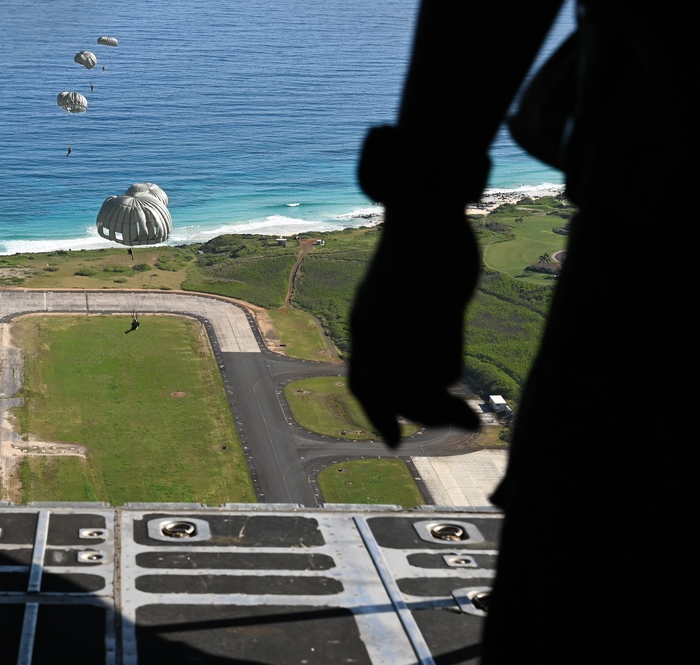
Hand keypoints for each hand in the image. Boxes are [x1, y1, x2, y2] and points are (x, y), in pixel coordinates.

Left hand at [348, 205, 480, 445]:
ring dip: (442, 412)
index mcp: (363, 322)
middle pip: (392, 393)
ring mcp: (395, 321)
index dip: (377, 415)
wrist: (423, 206)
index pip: (362, 382)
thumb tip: (437, 375)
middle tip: (464, 424)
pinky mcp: (423, 310)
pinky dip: (450, 386)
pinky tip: (466, 386)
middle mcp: (372, 326)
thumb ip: (412, 330)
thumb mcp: (404, 295)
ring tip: (470, 419)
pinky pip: (436, 365)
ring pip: (412, 389)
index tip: (394, 443)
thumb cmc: (423, 249)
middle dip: (426, 419)